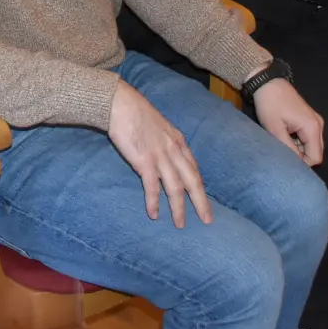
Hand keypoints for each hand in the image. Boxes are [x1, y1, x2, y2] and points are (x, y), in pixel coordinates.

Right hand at [108, 82, 210, 227]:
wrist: (120, 103)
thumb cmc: (135, 111)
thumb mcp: (158, 124)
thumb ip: (164, 139)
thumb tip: (163, 150)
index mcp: (177, 140)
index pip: (194, 168)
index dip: (199, 185)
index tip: (204, 199)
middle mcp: (173, 150)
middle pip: (192, 181)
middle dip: (201, 202)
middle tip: (207, 220)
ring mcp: (160, 156)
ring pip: (176, 188)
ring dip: (178, 208)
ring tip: (180, 224)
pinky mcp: (145, 161)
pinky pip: (152, 187)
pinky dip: (154, 202)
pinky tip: (154, 214)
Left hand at [251, 77, 323, 165]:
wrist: (267, 82)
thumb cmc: (270, 105)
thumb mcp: (275, 129)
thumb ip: (288, 148)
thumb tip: (296, 165)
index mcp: (313, 128)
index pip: (316, 158)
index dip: (302, 163)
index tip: (285, 159)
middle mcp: (319, 125)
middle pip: (316, 152)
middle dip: (301, 156)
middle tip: (283, 151)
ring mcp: (316, 121)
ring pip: (312, 145)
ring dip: (299, 148)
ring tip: (283, 141)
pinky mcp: (310, 118)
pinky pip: (308, 137)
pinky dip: (299, 141)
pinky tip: (286, 135)